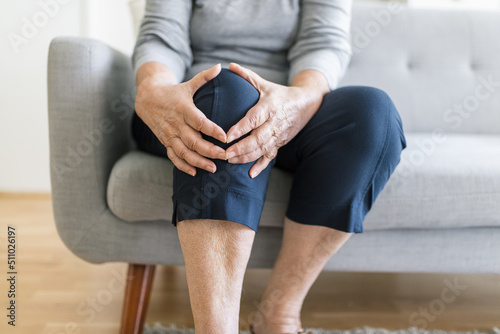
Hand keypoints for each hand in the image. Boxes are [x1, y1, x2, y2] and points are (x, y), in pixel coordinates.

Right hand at [135, 64, 226, 175]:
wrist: (146, 98)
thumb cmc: (174, 92)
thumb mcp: (188, 84)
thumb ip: (204, 77)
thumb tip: (219, 66)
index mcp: (184, 109)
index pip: (200, 122)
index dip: (212, 130)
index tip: (226, 137)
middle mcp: (176, 124)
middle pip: (193, 141)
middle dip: (209, 150)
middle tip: (224, 156)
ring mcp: (170, 135)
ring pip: (184, 152)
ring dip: (198, 162)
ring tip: (213, 168)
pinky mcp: (165, 142)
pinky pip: (173, 157)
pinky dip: (183, 166)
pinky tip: (194, 172)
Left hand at [225, 63, 326, 177]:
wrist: (306, 104)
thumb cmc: (280, 93)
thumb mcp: (265, 84)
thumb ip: (247, 76)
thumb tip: (229, 66)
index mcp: (269, 107)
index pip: (253, 119)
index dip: (240, 128)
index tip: (226, 136)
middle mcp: (274, 123)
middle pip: (258, 138)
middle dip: (241, 148)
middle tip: (225, 154)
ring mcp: (278, 135)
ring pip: (262, 149)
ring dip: (246, 157)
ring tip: (230, 161)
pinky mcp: (280, 143)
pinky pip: (271, 157)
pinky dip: (261, 166)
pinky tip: (251, 174)